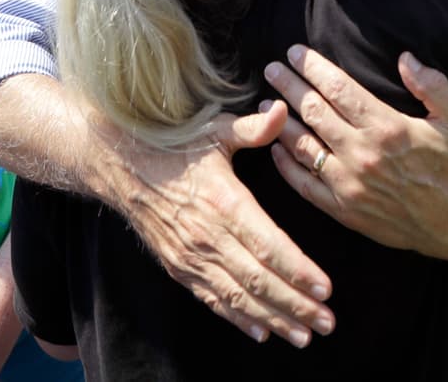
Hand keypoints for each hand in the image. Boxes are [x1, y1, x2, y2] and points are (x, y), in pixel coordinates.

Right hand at [115, 101, 336, 347]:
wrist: (119, 164)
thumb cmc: (175, 145)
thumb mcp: (214, 131)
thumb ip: (252, 130)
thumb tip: (282, 111)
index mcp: (225, 202)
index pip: (269, 246)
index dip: (298, 271)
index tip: (326, 290)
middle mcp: (209, 236)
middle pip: (259, 281)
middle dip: (296, 305)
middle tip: (327, 323)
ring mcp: (192, 257)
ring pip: (239, 297)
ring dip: (274, 319)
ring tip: (305, 336)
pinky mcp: (180, 267)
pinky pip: (213, 300)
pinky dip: (238, 319)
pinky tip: (263, 332)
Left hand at [264, 46, 447, 261]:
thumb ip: (433, 84)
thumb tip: (405, 58)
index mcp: (387, 126)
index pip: (338, 89)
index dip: (313, 67)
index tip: (295, 52)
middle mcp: (362, 153)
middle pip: (313, 111)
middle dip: (289, 86)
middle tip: (271, 69)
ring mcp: (349, 183)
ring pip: (303, 145)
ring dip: (280, 122)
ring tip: (266, 104)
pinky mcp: (342, 209)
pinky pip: (303, 183)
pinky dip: (285, 164)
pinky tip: (274, 147)